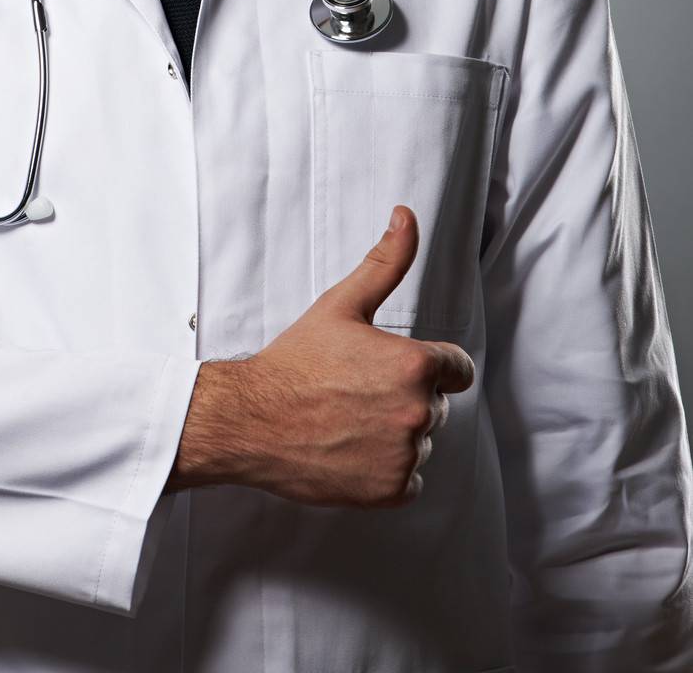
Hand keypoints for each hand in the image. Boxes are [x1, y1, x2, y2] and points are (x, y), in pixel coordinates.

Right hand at [234, 206, 474, 507]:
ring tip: (348, 419)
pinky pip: (409, 481)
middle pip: (435, 405)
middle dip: (405, 397)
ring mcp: (404, 454)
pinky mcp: (390, 491)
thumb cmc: (294, 360)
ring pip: (421, 442)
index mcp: (414, 364)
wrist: (251, 419)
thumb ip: (385, 262)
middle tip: (356, 390)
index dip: (428, 365)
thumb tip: (406, 217)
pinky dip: (386, 470)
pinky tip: (351, 449)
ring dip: (395, 433)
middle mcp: (417, 411)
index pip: (457, 369)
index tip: (393, 368)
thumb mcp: (341, 304)